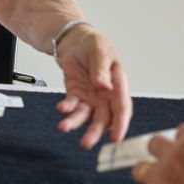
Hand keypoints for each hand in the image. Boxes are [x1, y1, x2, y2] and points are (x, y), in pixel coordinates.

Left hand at [55, 25, 132, 148]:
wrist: (76, 41)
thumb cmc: (94, 45)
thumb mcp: (100, 51)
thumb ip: (102, 70)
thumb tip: (105, 86)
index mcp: (118, 85)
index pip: (122, 107)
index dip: (120, 124)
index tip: (116, 138)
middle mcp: (106, 96)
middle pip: (104, 118)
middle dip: (95, 132)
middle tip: (86, 142)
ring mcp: (91, 98)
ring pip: (86, 116)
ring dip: (75, 123)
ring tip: (64, 127)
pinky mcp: (76, 96)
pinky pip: (71, 105)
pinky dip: (66, 108)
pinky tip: (61, 108)